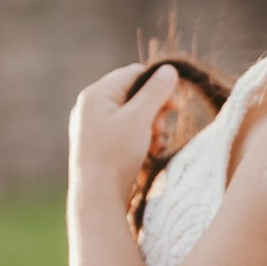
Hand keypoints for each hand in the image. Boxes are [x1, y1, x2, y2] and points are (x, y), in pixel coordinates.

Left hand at [70, 63, 182, 204]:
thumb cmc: (116, 155)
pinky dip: (141, 138)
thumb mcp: (140, 118)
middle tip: (162, 128)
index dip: (158, 86)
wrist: (97, 196)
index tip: (175, 105)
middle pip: (134, 94)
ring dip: (151, 126)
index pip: (134, 74)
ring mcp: (94, 126)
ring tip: (155, 143)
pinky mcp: (99, 144)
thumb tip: (169, 69)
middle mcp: (91, 107)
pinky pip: (125, 131)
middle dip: (154, 110)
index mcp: (96, 95)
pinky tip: (150, 152)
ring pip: (133, 114)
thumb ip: (156, 91)